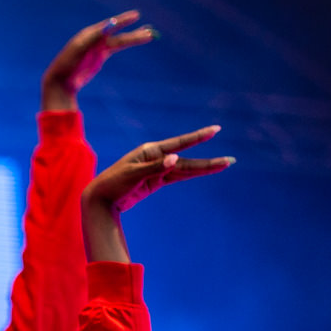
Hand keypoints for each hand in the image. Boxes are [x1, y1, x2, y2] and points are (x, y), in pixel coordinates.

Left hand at [41, 10, 154, 111]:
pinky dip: (127, 43)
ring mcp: (98, 47)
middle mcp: (95, 38)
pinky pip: (117, 47)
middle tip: (149, 29)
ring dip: (134, 37)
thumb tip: (108, 27)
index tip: (135, 16)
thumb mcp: (79, 50)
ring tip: (150, 34)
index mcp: (88, 35)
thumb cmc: (67, 65)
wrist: (61, 81)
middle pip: (117, 33)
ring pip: (120, 41)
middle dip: (133, 32)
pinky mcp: (100, 56)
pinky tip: (137, 38)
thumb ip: (94, 38)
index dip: (123, 21)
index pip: (109, 26)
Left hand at [82, 126, 233, 262]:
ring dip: (203, 169)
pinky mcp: (154, 181)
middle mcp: (156, 158)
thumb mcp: (132, 176)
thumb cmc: (112, 184)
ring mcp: (156, 169)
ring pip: (184, 169)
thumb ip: (154, 168)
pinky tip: (203, 171)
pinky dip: (190, 174)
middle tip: (230, 161)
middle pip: (186, 160)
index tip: (215, 130)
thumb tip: (176, 158)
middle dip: (208, 162)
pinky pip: (176, 176)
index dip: (198, 137)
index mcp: (149, 151)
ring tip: (224, 165)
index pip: (179, 144)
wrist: (99, 199)